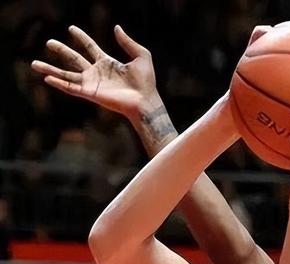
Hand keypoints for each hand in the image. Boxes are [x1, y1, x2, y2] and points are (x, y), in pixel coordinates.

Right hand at [31, 25, 158, 121]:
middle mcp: (97, 73)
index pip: (90, 47)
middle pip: (74, 59)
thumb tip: (116, 27)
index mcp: (108, 63)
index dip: (81, 38)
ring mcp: (92, 84)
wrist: (145, 101)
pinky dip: (59, 83)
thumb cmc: (146, 82)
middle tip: (49, 42)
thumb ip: (128, 42)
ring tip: (34, 64)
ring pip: (67, 74)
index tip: (71, 28)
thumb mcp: (141, 56)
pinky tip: (47, 78)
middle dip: (62, 51)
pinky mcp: (90, 94)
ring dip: (51, 69)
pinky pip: (71, 87)